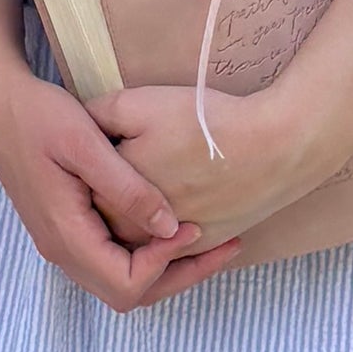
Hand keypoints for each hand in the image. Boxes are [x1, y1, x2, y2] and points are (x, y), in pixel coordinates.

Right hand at [0, 41, 214, 307]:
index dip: (165, 263)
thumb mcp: (85, 143)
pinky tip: (170, 228)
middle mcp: (60, 249)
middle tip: (222, 246)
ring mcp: (61, 242)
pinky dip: (146, 255)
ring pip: (120, 282)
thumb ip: (127, 188)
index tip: (192, 224)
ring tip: (205, 240)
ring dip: (164, 269)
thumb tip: (169, 225)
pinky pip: (111, 261)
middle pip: (127, 294)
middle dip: (177, 275)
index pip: (126, 283)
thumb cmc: (37, 116)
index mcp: (65, 234)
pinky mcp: (67, 229)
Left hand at [88, 74, 330, 259]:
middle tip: (132, 150)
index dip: (89, 164)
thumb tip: (76, 126)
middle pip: (110, 216)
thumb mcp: (137, 105)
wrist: (276, 147)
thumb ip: (95, 119)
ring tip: (157, 167)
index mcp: (113, 207)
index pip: (82, 193)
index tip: (102, 139)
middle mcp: (139, 237)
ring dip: (141, 208)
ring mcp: (174, 246)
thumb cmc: (204, 124)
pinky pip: (179, 241)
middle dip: (112, 190)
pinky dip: (174, 219)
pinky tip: (181, 187)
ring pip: (144, 231)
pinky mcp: (206, 244)